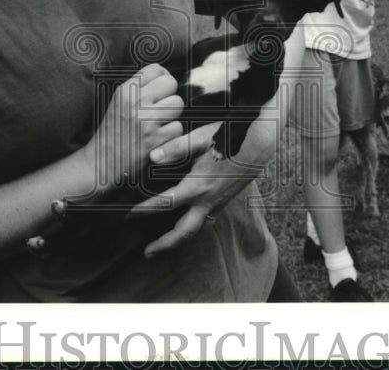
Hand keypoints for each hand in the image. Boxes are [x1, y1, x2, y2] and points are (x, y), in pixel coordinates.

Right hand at [84, 64, 184, 189]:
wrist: (101, 163)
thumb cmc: (114, 130)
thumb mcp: (119, 102)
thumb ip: (138, 87)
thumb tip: (165, 75)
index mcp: (125, 91)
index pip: (156, 69)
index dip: (162, 78)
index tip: (159, 91)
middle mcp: (135, 102)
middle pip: (171, 83)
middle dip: (169, 95)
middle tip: (161, 109)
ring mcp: (146, 121)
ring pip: (178, 104)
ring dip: (173, 115)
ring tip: (160, 123)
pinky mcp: (155, 140)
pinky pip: (178, 127)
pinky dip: (172, 134)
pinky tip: (159, 138)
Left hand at [126, 123, 263, 257]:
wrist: (260, 140)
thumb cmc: (230, 135)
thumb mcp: (201, 137)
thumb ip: (176, 148)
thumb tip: (152, 157)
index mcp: (198, 185)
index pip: (166, 203)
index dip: (145, 210)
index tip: (128, 216)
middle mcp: (208, 199)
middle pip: (184, 231)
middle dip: (165, 244)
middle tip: (147, 252)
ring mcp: (219, 201)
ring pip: (198, 229)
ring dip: (180, 239)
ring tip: (165, 245)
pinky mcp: (226, 198)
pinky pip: (209, 220)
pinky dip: (195, 227)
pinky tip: (189, 224)